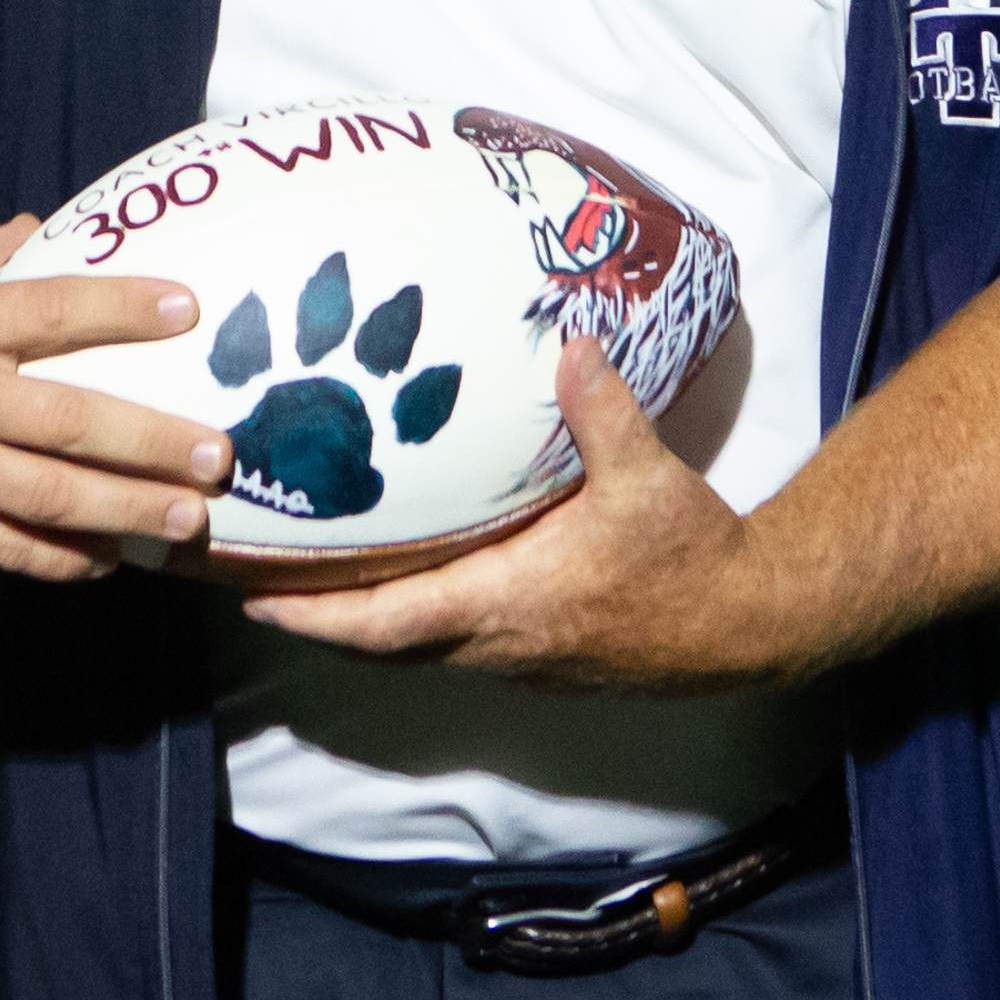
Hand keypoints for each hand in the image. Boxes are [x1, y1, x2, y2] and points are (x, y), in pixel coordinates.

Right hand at [0, 214, 224, 579]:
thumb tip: (36, 229)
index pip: (53, 311)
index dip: (124, 308)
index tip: (188, 308)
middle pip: (72, 421)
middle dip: (152, 440)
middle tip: (217, 453)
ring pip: (50, 498)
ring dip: (127, 510)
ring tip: (187, 518)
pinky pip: (6, 548)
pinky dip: (61, 560)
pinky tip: (109, 561)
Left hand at [247, 336, 769, 691]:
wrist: (749, 623)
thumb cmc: (692, 559)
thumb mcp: (648, 477)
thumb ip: (602, 410)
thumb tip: (570, 343)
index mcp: (505, 604)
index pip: (386, 621)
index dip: (314, 612)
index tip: (254, 596)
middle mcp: (496, 642)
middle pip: (378, 640)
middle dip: (312, 613)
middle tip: (249, 576)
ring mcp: (514, 656)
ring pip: (412, 644)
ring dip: (356, 617)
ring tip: (304, 569)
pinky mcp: (536, 653)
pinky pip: (448, 639)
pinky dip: (405, 616)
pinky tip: (397, 573)